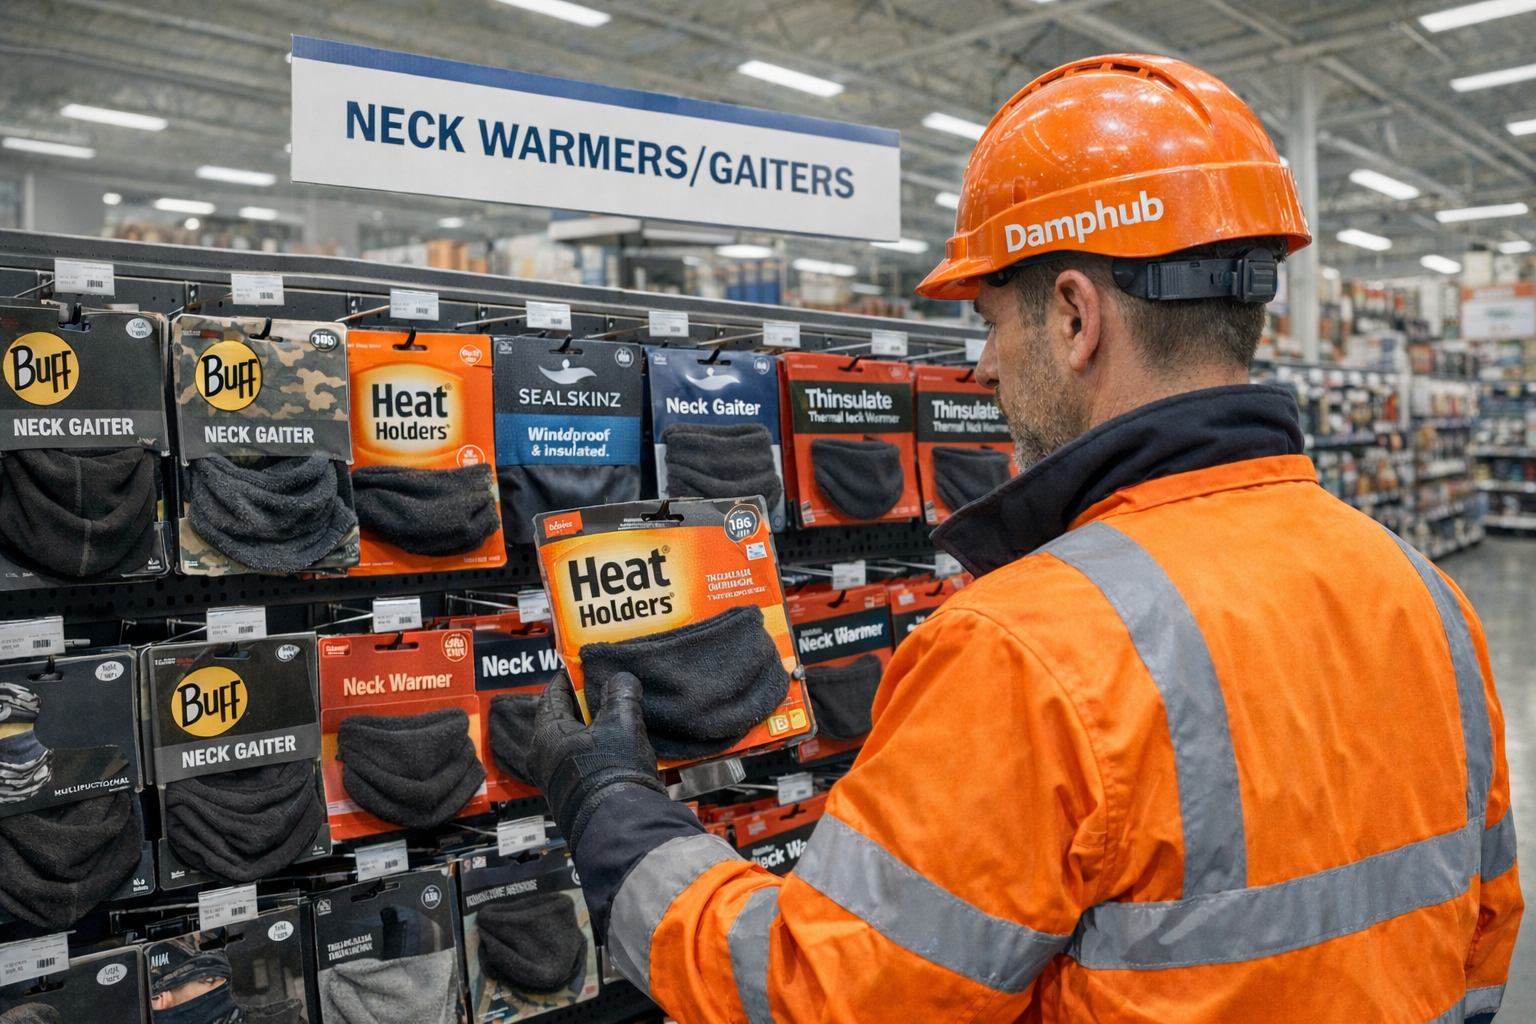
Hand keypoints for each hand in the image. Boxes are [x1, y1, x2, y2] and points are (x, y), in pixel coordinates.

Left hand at [527, 671, 666, 852]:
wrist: (620, 825)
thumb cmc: (611, 774)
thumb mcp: (622, 722)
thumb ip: (621, 693)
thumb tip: (621, 679)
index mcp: (546, 735)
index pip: (552, 694)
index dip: (570, 678)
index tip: (583, 668)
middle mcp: (543, 758)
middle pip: (563, 719)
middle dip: (585, 705)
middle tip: (606, 691)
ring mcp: (556, 779)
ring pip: (574, 742)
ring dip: (594, 729)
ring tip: (619, 718)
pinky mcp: (573, 794)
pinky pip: (581, 762)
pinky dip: (597, 750)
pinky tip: (620, 747)